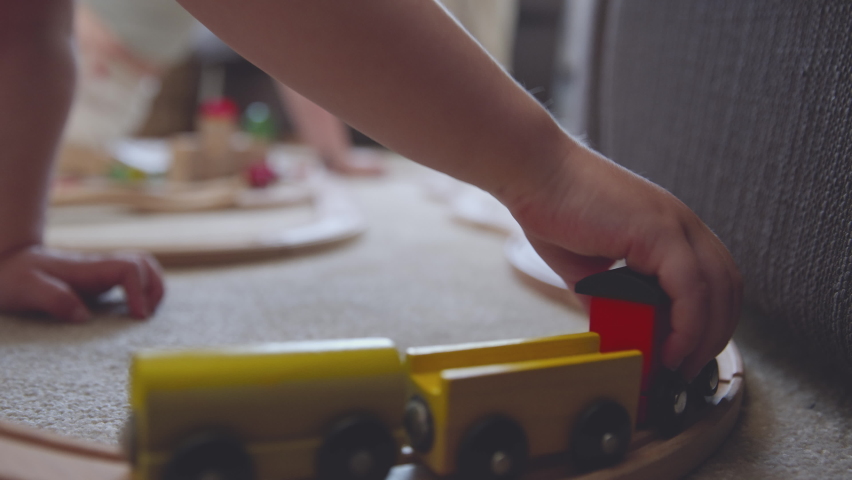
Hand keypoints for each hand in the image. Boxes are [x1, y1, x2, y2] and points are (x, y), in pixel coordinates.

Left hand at [0, 245, 163, 322]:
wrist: (4, 264)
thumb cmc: (12, 277)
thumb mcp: (26, 289)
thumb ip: (54, 299)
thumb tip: (84, 316)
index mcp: (88, 269)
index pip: (129, 268)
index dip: (140, 290)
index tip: (137, 316)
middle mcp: (99, 268)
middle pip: (145, 263)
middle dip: (155, 287)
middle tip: (146, 315)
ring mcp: (100, 275)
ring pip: (143, 269)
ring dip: (153, 289)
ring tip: (145, 315)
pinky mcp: (98, 284)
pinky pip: (132, 281)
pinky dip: (142, 294)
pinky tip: (131, 314)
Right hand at [505, 143, 741, 378]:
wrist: (533, 173)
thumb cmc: (551, 207)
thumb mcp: (585, 265)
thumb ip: (606, 295)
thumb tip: (613, 327)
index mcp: (666, 228)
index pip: (713, 279)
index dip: (708, 320)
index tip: (686, 351)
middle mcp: (679, 223)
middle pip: (727, 287)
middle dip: (714, 334)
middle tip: (686, 366)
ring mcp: (673, 223)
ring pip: (718, 290)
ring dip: (704, 336)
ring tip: (677, 363)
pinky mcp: (658, 230)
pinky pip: (691, 289)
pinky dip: (687, 326)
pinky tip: (669, 347)